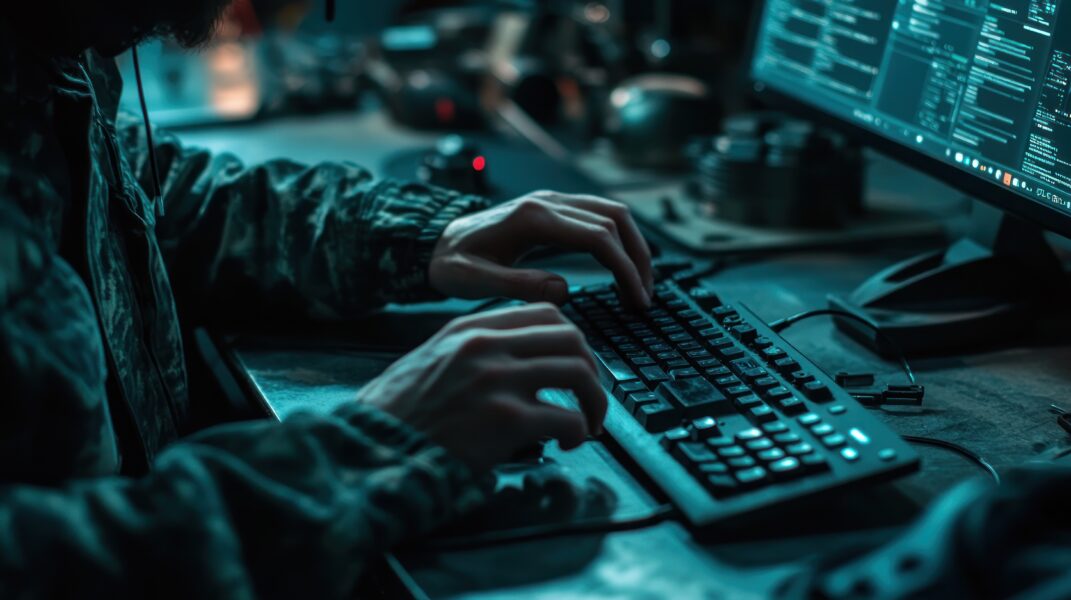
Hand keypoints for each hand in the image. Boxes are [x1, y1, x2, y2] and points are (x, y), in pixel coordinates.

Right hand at [357, 303, 605, 471]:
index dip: (572, 340)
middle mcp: (486, 346)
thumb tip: (528, 357)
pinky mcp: (505, 420)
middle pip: (571, 338)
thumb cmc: (404, 412)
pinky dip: (578, 431)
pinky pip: (566, 418)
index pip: (546, 313)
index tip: (574, 365)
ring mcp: (497, 380)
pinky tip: (567, 443)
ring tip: (588, 424)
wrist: (375, 445)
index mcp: (471, 329)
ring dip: (593, 402)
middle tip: (589, 398)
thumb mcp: (436, 358)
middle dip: (591, 370)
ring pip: (577, 373)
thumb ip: (478, 349)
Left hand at [430, 191, 654, 307]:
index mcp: (533, 218)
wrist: (432, 242)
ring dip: (634, 246)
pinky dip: (620, 239)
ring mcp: (552, 201)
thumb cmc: (450, 263)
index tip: (637, 299)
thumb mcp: (474, 281)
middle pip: (615, 220)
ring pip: (612, 213)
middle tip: (645, 298)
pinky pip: (599, 216)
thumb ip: (517, 285)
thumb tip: (564, 289)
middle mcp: (548, 201)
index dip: (625, 268)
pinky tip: (622, 266)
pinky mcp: (553, 210)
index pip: (598, 236)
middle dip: (638, 260)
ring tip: (640, 285)